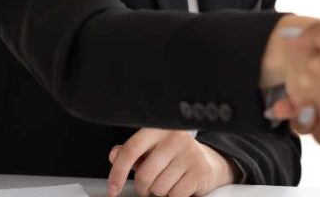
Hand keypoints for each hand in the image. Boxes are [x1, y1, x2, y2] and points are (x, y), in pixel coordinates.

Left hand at [106, 128, 234, 196]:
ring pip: (159, 188)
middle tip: (149, 185)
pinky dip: (174, 195)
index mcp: (158, 129)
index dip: (118, 172)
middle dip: (143, 188)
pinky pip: (175, 195)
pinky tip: (180, 184)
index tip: (113, 189)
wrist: (206, 161)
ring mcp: (190, 153)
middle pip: (144, 176)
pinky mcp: (200, 169)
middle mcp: (174, 137)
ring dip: (160, 191)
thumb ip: (131, 153)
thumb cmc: (172, 156)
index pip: (131, 150)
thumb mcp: (150, 150)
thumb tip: (114, 155)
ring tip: (169, 181)